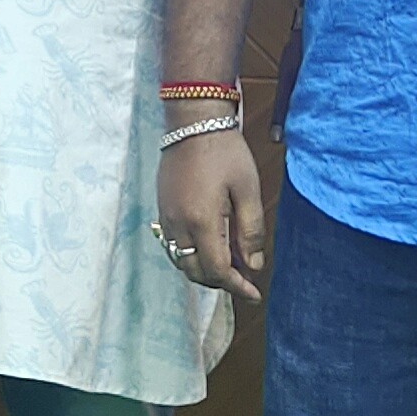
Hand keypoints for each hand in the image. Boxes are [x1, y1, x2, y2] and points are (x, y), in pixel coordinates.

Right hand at [155, 128, 269, 305]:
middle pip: (196, 271)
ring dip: (204, 271)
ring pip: (181, 261)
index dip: (237, 286)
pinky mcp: (162, 209)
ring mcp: (166, 217)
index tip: (254, 293)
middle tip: (244, 281)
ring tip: (229, 267)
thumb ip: (251, 230)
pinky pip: (173, 245)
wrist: (193, 122)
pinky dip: (191, 256)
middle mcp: (178, 224)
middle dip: (221, 282)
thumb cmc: (225, 152)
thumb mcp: (248, 189)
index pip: (218, 270)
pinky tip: (209, 248)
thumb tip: (253, 265)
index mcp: (202, 221)